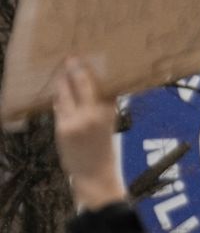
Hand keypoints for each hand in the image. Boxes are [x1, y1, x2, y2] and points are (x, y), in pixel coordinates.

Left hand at [51, 57, 127, 210]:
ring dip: (62, 82)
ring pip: (67, 94)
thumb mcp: (110, 127)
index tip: (88, 59)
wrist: (95, 175)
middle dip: (75, 70)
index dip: (93, 71)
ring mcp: (77, 120)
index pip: (103, 86)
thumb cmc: (104, 151)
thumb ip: (104, 109)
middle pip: (83, 84)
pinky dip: (58, 100)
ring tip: (61, 71)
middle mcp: (95, 114)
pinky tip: (57, 93)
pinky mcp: (63, 128)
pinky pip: (59, 108)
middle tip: (70, 57)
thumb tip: (98, 91)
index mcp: (110, 113)